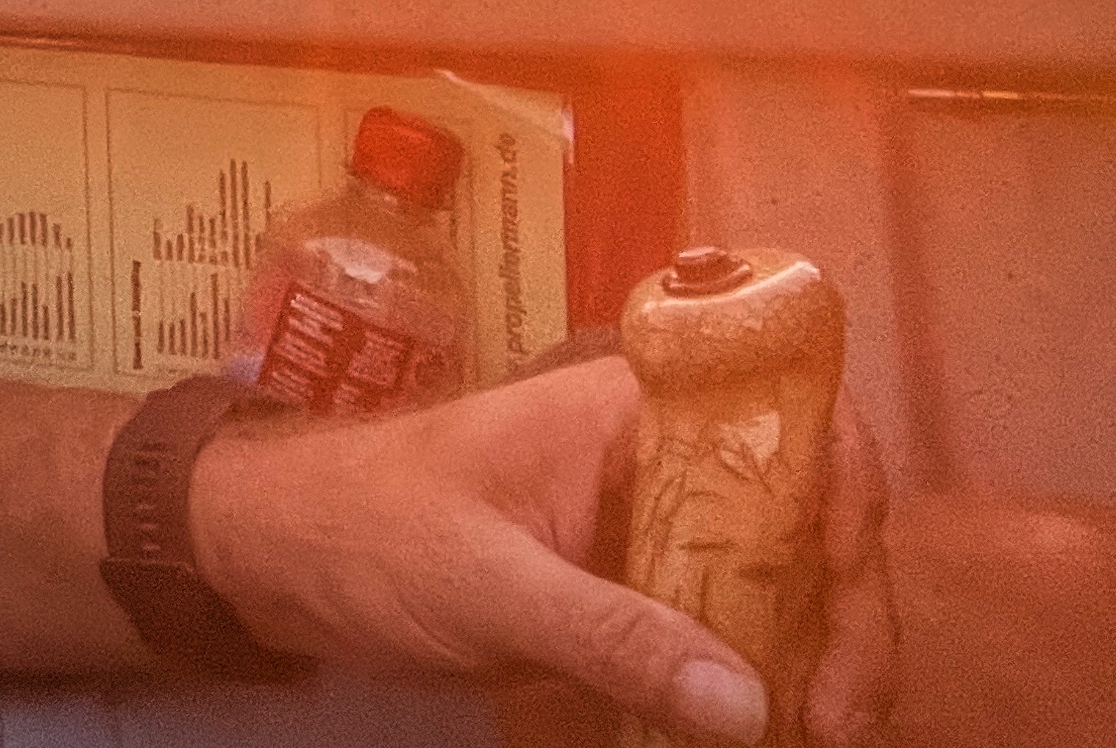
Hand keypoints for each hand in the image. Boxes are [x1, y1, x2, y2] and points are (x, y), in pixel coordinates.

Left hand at [189, 358, 894, 745]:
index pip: (784, 413)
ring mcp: (646, 526)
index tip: (845, 584)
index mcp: (627, 410)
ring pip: (777, 579)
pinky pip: (723, 628)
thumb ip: (612, 634)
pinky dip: (756, 680)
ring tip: (822, 734)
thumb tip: (750, 702)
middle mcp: (657, 458)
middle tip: (842, 715)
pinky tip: (768, 732)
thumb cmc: (364, 529)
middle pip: (803, 514)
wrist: (278, 554)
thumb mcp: (484, 582)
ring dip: (813, 654)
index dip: (844, 488)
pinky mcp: (627, 592)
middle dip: (844, 609)